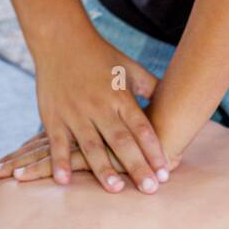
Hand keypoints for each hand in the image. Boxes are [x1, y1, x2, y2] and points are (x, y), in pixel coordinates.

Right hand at [0, 22, 172, 192]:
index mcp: (120, 96)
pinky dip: (60, 162)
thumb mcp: (129, 67)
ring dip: (103, 169)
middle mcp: (99, 106)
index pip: (141, 127)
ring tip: (116, 189)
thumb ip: (149, 86)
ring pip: (91, 145)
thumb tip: (175, 95)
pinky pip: (57, 143)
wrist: (61, 38)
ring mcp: (75, 113)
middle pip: (121, 141)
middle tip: (150, 189)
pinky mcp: (53, 117)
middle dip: (136, 165)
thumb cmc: (100, 54)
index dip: (154, 150)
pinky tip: (65, 181)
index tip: (166, 171)